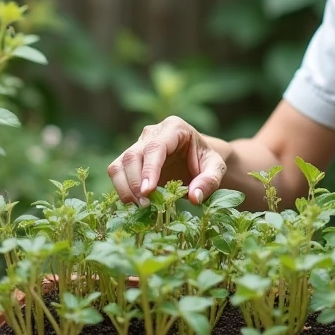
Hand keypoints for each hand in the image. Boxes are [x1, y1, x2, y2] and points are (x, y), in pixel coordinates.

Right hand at [107, 116, 226, 206]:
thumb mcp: (216, 169)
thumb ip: (210, 181)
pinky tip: (135, 204)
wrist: (198, 160)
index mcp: (174, 128)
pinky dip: (122, 190)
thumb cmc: (206, 161)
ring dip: (125, 188)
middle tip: (146, 205)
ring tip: (141, 207)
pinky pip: (117, 173)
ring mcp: (138, 144)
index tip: (148, 191)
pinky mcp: (130, 159)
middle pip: (132, 156)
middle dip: (135, 183)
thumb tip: (193, 197)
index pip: (155, 147)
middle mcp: (151, 133)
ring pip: (119, 164)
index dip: (149, 169)